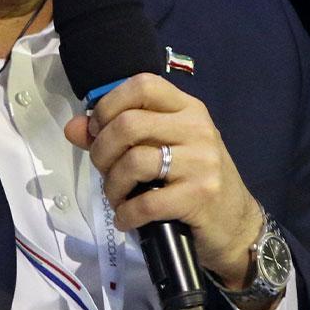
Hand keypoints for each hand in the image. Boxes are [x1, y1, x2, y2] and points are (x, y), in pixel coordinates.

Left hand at [63, 74, 266, 284]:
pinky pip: (146, 202)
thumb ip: (117, 135)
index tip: (99, 130)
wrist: (236, 224)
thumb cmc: (194, 182)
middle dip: (102, 151)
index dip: (109, 105)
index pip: (143, 85)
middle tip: (104, 170)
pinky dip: (126, 214)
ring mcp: (201, 161)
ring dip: (112, 186)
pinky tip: (127, 219)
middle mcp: (197, 128)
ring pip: (133, 162)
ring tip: (116, 198)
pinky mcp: (200, 195)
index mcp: (188, 108)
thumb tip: (73, 128)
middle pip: (129, 124)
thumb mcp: (164, 150)